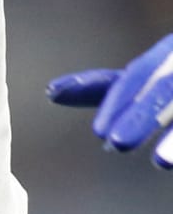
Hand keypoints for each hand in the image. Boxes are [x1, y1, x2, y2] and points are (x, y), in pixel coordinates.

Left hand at [47, 33, 172, 167]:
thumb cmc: (171, 78)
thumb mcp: (151, 78)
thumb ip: (109, 87)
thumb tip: (52, 92)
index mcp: (168, 51)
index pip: (140, 73)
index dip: (119, 99)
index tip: (100, 134)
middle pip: (166, 87)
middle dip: (144, 113)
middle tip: (116, 142)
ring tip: (162, 162)